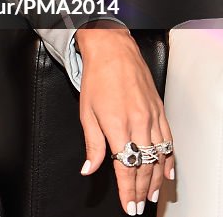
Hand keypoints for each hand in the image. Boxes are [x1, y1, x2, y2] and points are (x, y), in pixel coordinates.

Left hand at [75, 23, 173, 215]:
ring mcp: (152, 118)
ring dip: (156, 179)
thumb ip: (91, 144)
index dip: (127, 190)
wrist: (113, 52)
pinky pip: (168, 141)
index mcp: (117, 126)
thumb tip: (88, 169)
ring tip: (152, 196)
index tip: (128, 206)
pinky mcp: (160, 112)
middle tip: (139, 205)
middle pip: (144, 166)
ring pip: (158, 157)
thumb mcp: (86, 113)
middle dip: (141, 190)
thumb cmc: (96, 80)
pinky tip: (167, 172)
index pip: (126, 168)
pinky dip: (168, 159)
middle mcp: (139, 124)